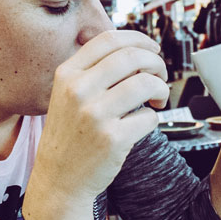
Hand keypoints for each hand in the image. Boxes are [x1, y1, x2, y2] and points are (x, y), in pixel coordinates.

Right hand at [30, 30, 170, 204]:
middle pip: (133, 56)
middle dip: (157, 63)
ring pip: (147, 83)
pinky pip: (150, 116)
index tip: (153, 49)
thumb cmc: (71, 134)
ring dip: (162, 89)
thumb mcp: (68, 94)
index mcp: (67, 74)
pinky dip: (153, 118)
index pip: (109, 39)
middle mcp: (78, 90)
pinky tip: (141, 125)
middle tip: (161, 76)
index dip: (139, 39)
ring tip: (159, 99)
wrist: (59, 180)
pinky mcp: (112, 138)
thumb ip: (96, 70)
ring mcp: (94, 114)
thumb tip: (139, 50)